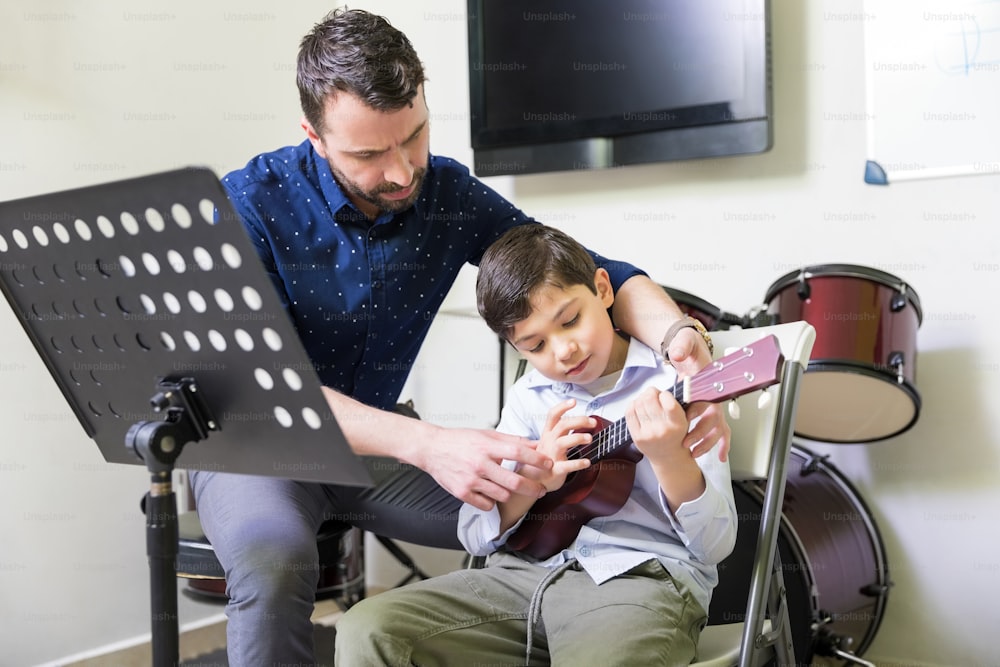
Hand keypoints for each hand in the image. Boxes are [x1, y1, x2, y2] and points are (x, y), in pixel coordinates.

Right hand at [415, 427, 555, 511]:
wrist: (432, 449)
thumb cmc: (460, 440)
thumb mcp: (486, 434)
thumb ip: (512, 440)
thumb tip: (536, 444)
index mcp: (487, 446)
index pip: (518, 453)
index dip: (537, 459)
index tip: (549, 464)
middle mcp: (480, 464)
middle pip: (514, 481)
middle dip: (533, 487)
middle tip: (541, 489)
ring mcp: (471, 480)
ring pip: (502, 495)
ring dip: (511, 493)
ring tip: (510, 488)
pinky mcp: (462, 493)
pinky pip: (487, 504)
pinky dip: (492, 501)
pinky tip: (491, 493)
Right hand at [525, 399, 593, 491]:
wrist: (533, 481)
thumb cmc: (545, 460)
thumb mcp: (550, 442)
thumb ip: (562, 432)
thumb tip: (581, 421)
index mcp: (548, 434)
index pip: (553, 416)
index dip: (562, 406)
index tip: (573, 401)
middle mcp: (548, 442)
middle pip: (562, 425)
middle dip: (578, 421)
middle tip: (592, 422)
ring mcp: (551, 456)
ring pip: (562, 442)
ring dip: (577, 438)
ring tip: (589, 438)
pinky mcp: (555, 471)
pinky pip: (566, 466)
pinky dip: (578, 463)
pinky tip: (587, 462)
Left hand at [625, 386, 688, 461]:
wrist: (669, 457)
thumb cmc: (676, 435)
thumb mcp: (684, 419)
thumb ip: (676, 403)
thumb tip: (663, 387)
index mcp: (677, 424)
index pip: (667, 399)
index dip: (664, 393)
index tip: (665, 396)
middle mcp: (662, 429)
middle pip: (649, 399)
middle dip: (651, 392)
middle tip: (653, 394)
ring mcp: (648, 433)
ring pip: (638, 403)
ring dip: (642, 398)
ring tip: (647, 401)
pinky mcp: (636, 437)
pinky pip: (629, 413)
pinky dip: (633, 405)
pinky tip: (638, 406)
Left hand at [666, 327, 730, 461]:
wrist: (693, 349)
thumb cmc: (691, 348)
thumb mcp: (686, 342)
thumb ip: (683, 346)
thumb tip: (679, 354)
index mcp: (709, 381)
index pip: (707, 399)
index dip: (697, 411)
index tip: (685, 419)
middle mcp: (714, 395)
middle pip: (713, 419)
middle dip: (700, 434)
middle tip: (686, 443)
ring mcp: (713, 404)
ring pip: (718, 428)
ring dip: (707, 443)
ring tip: (693, 453)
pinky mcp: (710, 410)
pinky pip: (722, 431)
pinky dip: (723, 445)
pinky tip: (721, 457)